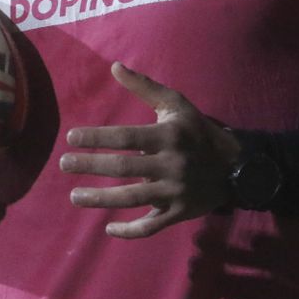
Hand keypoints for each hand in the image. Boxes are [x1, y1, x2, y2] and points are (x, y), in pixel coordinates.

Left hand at [60, 62, 240, 238]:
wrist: (235, 165)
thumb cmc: (197, 131)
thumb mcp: (175, 104)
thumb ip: (144, 87)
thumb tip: (114, 66)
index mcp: (168, 136)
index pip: (126, 137)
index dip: (97, 138)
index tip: (71, 137)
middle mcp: (171, 164)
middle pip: (124, 168)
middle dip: (91, 166)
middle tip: (63, 164)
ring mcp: (175, 192)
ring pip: (133, 199)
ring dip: (101, 200)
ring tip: (74, 196)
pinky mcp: (179, 212)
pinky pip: (152, 226)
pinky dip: (130, 231)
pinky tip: (109, 229)